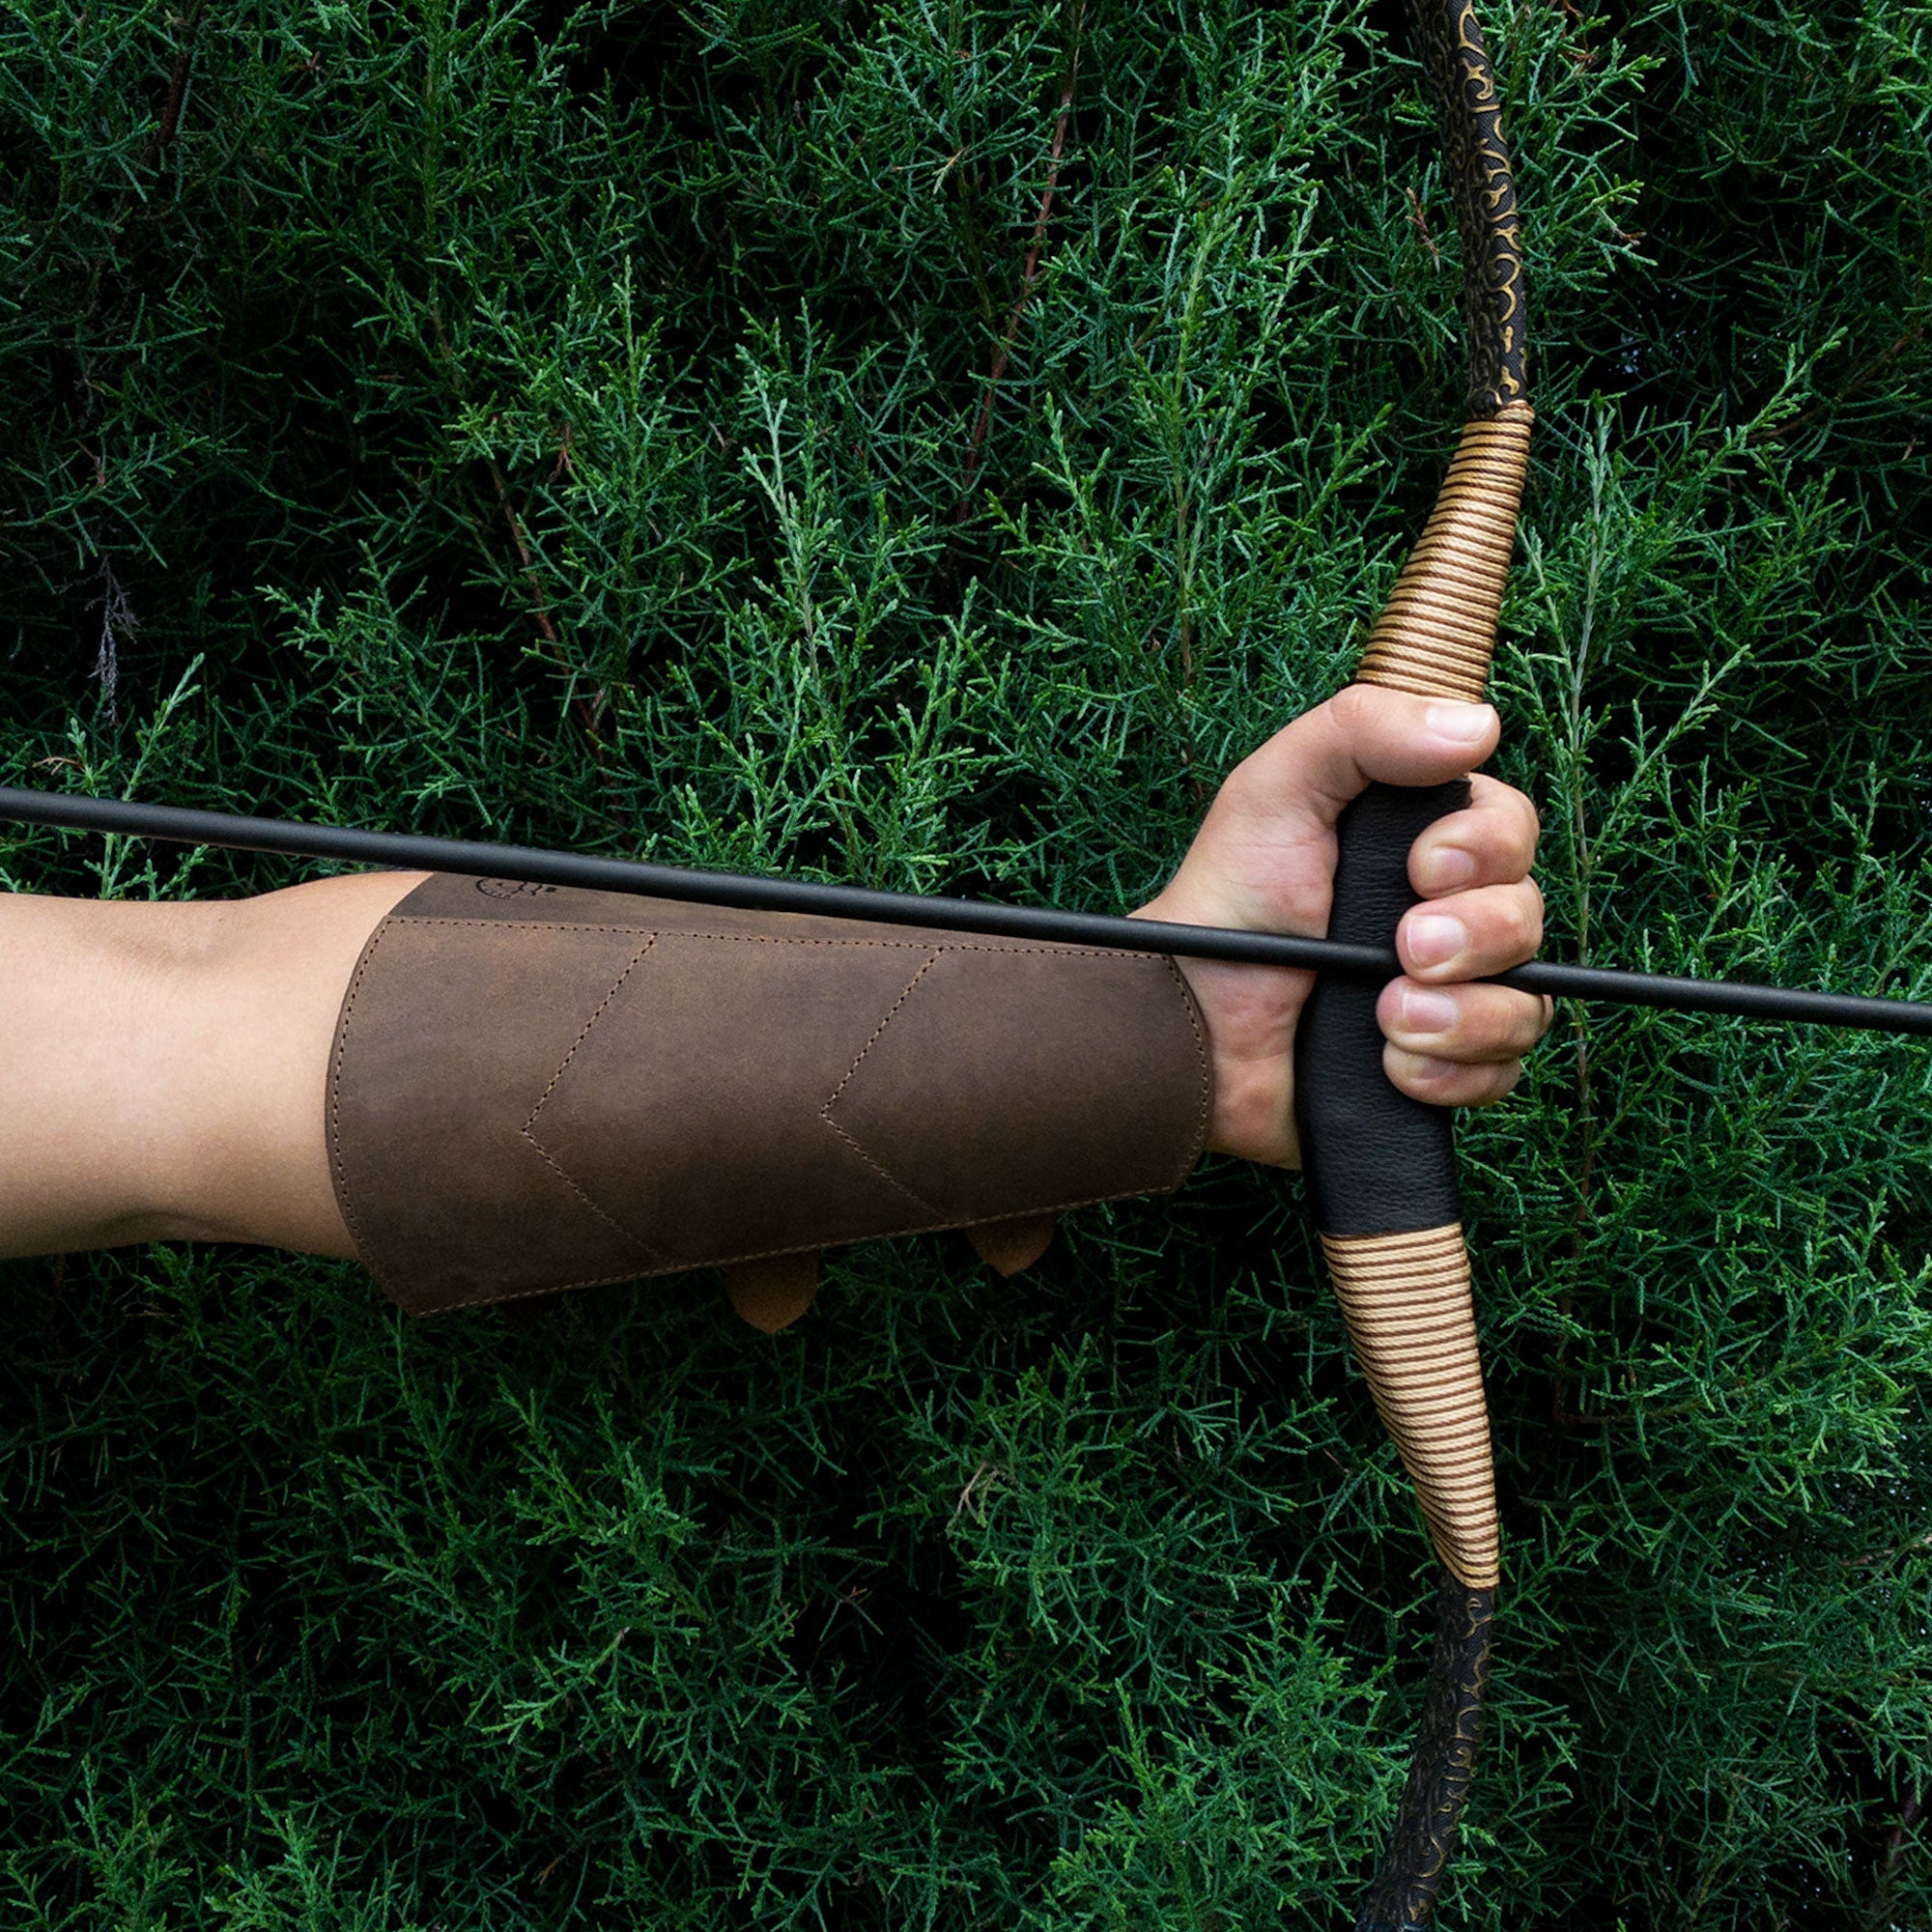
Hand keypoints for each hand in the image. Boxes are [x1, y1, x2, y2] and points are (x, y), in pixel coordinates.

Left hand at [1133, 686, 1549, 1167]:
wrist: (1191, 1029)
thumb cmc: (1226, 903)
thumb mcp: (1274, 789)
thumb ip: (1363, 731)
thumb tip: (1479, 726)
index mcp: (1417, 843)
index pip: (1509, 828)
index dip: (1485, 849)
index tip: (1421, 869)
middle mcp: (1446, 915)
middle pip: (1527, 915)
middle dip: (1476, 937)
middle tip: (1402, 951)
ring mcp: (1447, 996)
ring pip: (1525, 1003)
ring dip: (1463, 1015)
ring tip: (1386, 1020)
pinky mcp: (1437, 1068)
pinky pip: (1498, 1076)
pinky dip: (1451, 1074)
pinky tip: (1391, 1064)